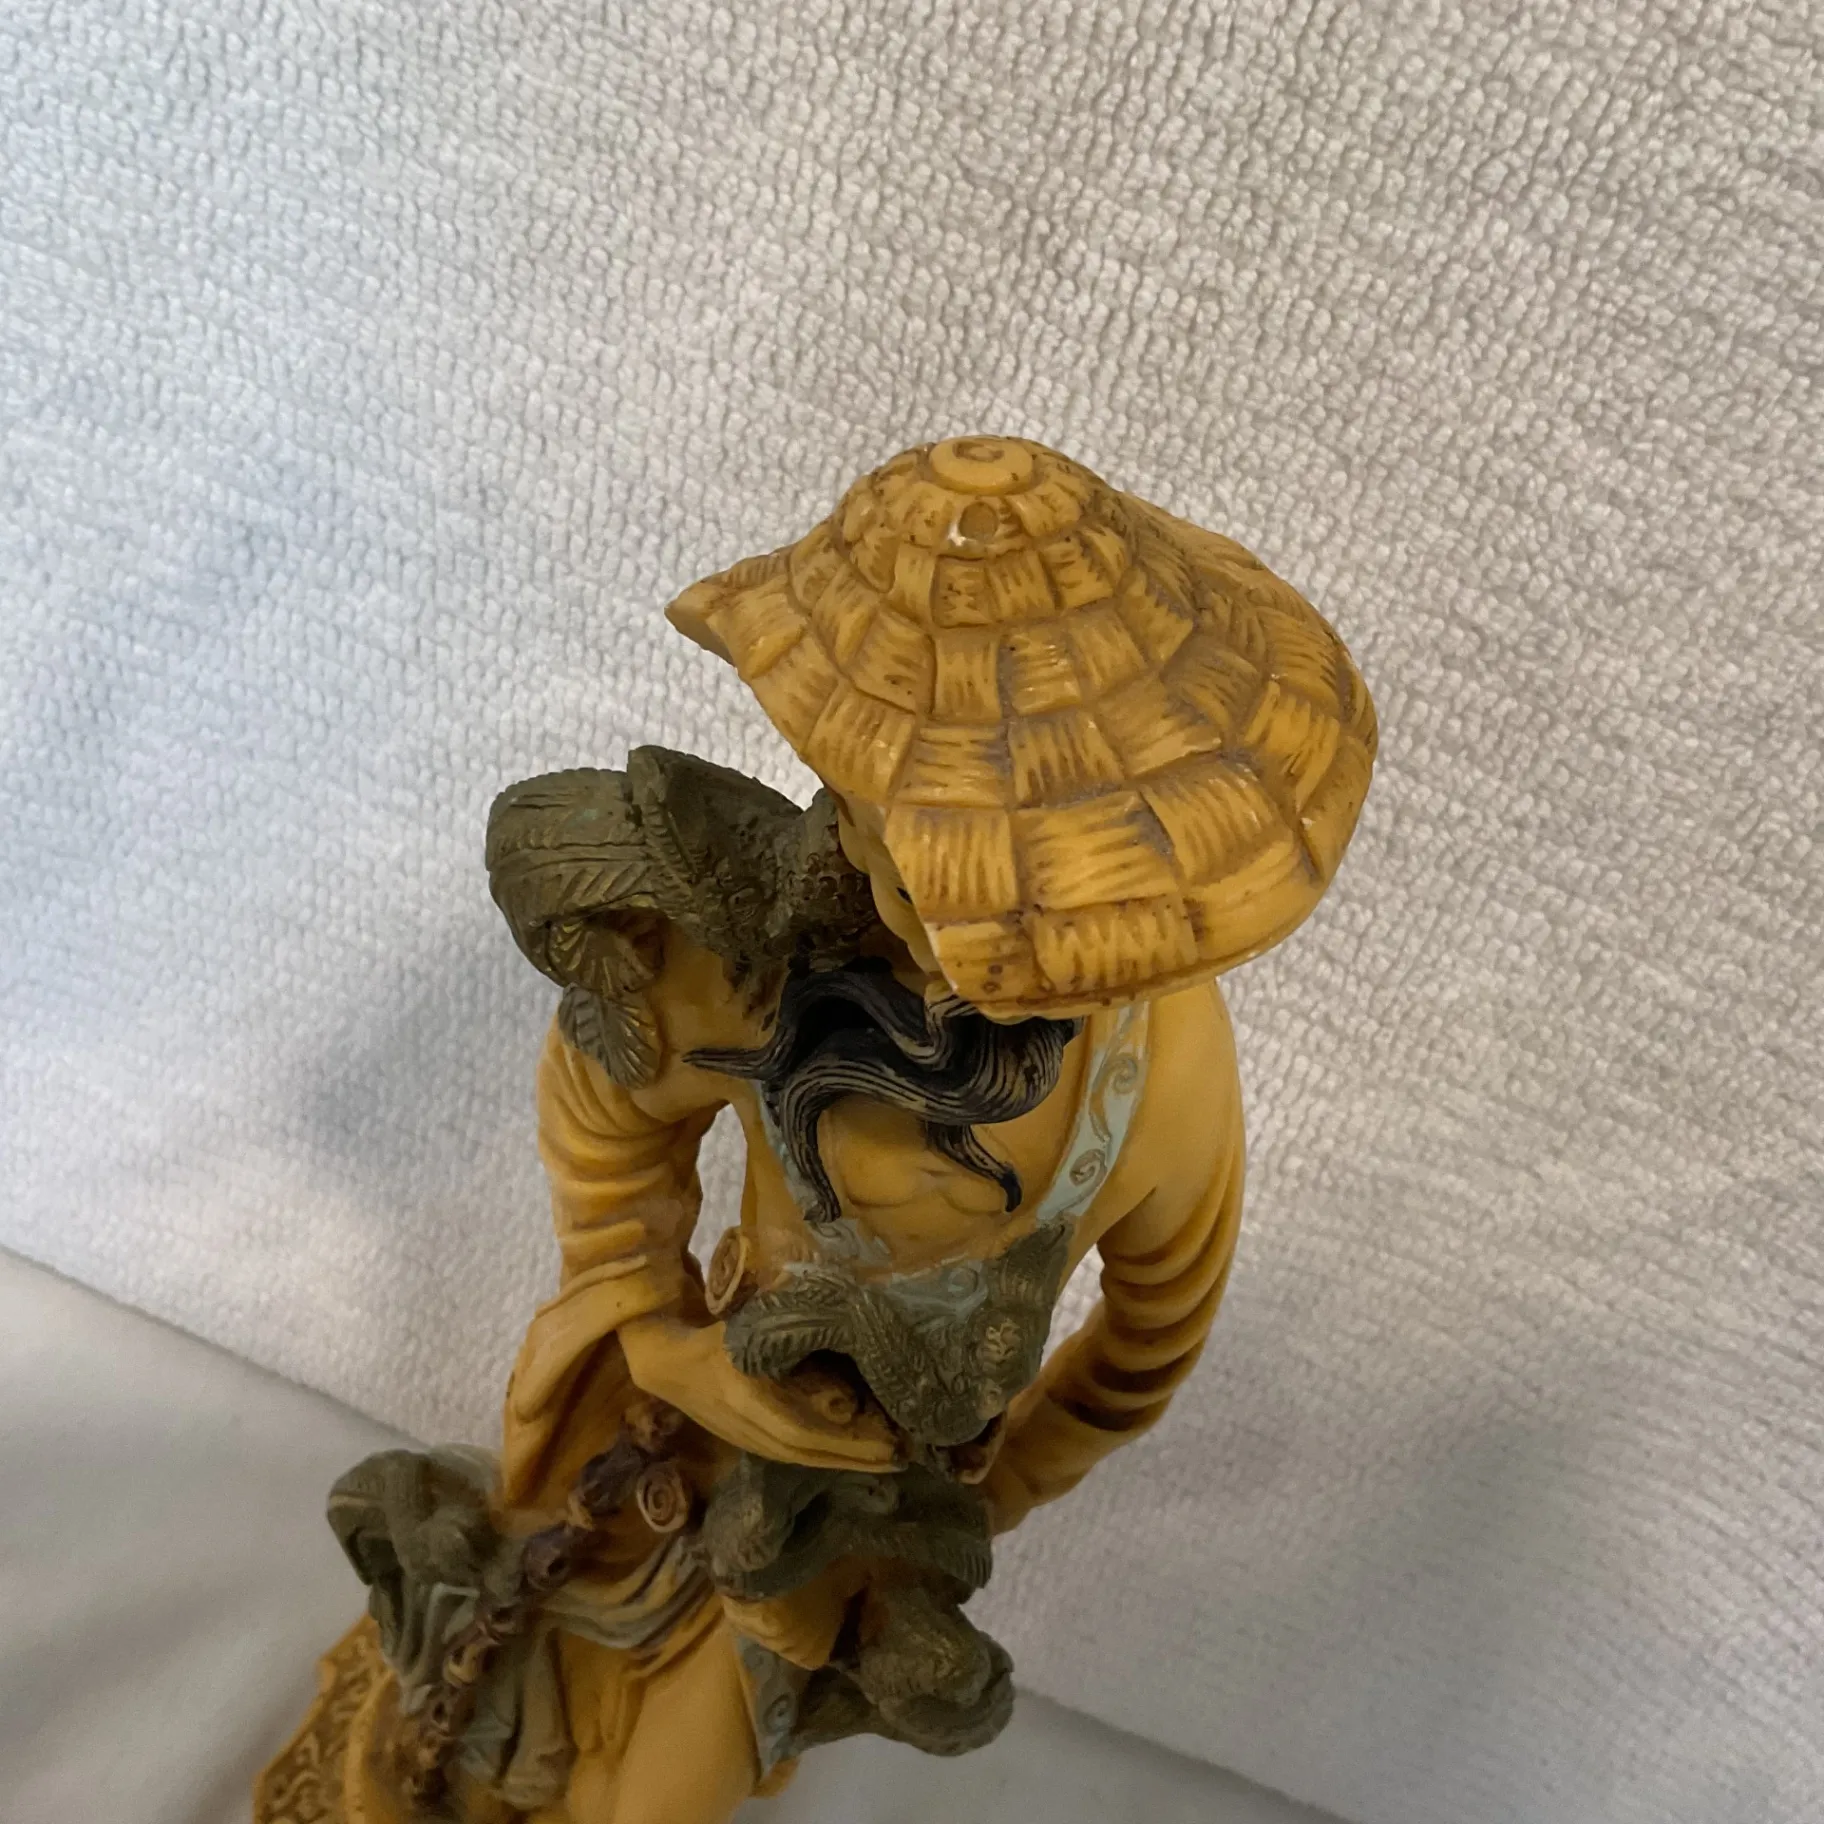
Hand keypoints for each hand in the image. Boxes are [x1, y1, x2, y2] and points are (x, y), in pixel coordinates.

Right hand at [621, 1314, 899, 1470]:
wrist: (663, 1363)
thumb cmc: (712, 1330)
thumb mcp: (747, 1321)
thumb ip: (783, 1323)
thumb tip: (839, 1314)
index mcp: (746, 1395)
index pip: (801, 1431)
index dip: (845, 1441)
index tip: (886, 1440)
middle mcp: (747, 1426)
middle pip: (808, 1452)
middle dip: (856, 1456)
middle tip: (902, 1454)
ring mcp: (744, 1439)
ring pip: (801, 1458)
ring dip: (845, 1460)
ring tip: (886, 1457)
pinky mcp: (746, 1441)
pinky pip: (792, 1453)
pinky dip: (825, 1455)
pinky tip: (851, 1452)